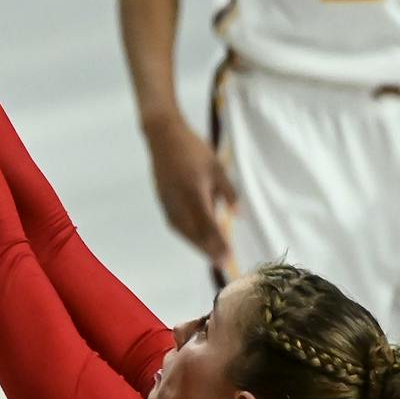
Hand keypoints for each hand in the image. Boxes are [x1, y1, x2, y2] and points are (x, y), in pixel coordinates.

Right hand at [145, 118, 237, 268]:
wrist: (163, 136)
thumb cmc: (194, 148)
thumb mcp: (217, 167)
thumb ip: (228, 192)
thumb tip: (237, 215)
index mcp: (194, 192)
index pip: (208, 225)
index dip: (218, 243)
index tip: (229, 256)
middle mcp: (179, 202)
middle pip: (193, 233)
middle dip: (208, 250)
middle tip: (222, 263)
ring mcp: (167, 202)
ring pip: (182, 231)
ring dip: (196, 245)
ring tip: (210, 254)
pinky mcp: (162, 200)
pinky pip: (175, 224)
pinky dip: (186, 235)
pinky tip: (194, 238)